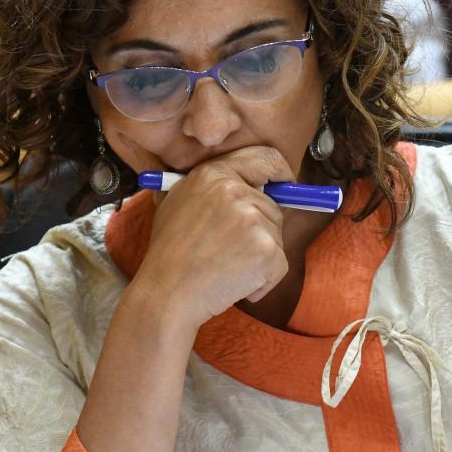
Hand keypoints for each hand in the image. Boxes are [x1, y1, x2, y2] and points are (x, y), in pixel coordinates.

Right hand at [129, 145, 294, 327]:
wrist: (166, 293)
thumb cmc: (170, 253)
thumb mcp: (178, 201)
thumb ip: (212, 186)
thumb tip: (252, 183)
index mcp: (214, 173)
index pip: (266, 158)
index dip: (281, 172)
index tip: (285, 185)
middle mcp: (235, 190)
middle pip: (273, 206)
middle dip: (261, 229)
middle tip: (231, 249)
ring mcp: (252, 219)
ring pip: (277, 236)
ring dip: (259, 256)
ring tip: (226, 266)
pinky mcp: (266, 249)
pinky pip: (279, 265)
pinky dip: (264, 280)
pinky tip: (235, 283)